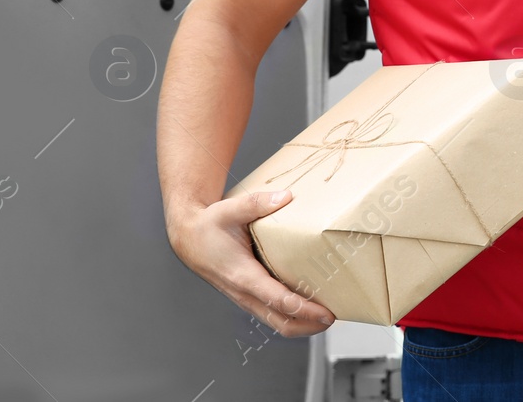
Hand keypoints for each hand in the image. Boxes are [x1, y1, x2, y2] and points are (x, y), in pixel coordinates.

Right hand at [168, 189, 335, 338]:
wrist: (188, 238)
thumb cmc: (209, 225)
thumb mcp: (230, 209)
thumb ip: (257, 203)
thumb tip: (285, 197)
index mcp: (242, 274)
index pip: (277, 299)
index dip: (303, 309)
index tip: (325, 313)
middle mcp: (244, 292)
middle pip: (279, 321)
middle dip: (308, 325)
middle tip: (334, 316)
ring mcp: (245, 298)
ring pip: (275, 322)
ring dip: (301, 324)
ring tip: (326, 316)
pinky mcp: (247, 296)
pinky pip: (271, 314)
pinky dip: (291, 316)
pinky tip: (308, 305)